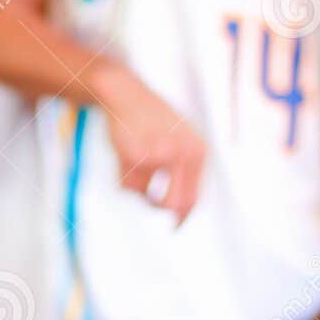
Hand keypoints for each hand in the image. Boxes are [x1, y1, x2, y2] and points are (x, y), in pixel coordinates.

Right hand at [96, 64, 206, 223]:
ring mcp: (160, 156)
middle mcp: (183, 154)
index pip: (193, 195)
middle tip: (149, 202)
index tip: (175, 226)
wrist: (125, 94)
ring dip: (135, 183)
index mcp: (197, 151)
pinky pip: (127, 184)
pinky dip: (122, 174)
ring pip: (144, 194)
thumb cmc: (149, 117)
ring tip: (132, 158)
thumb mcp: (177, 139)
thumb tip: (176, 210)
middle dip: (157, 206)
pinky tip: (123, 151)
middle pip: (172, 203)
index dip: (183, 215)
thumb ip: (181, 170)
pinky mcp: (137, 157)